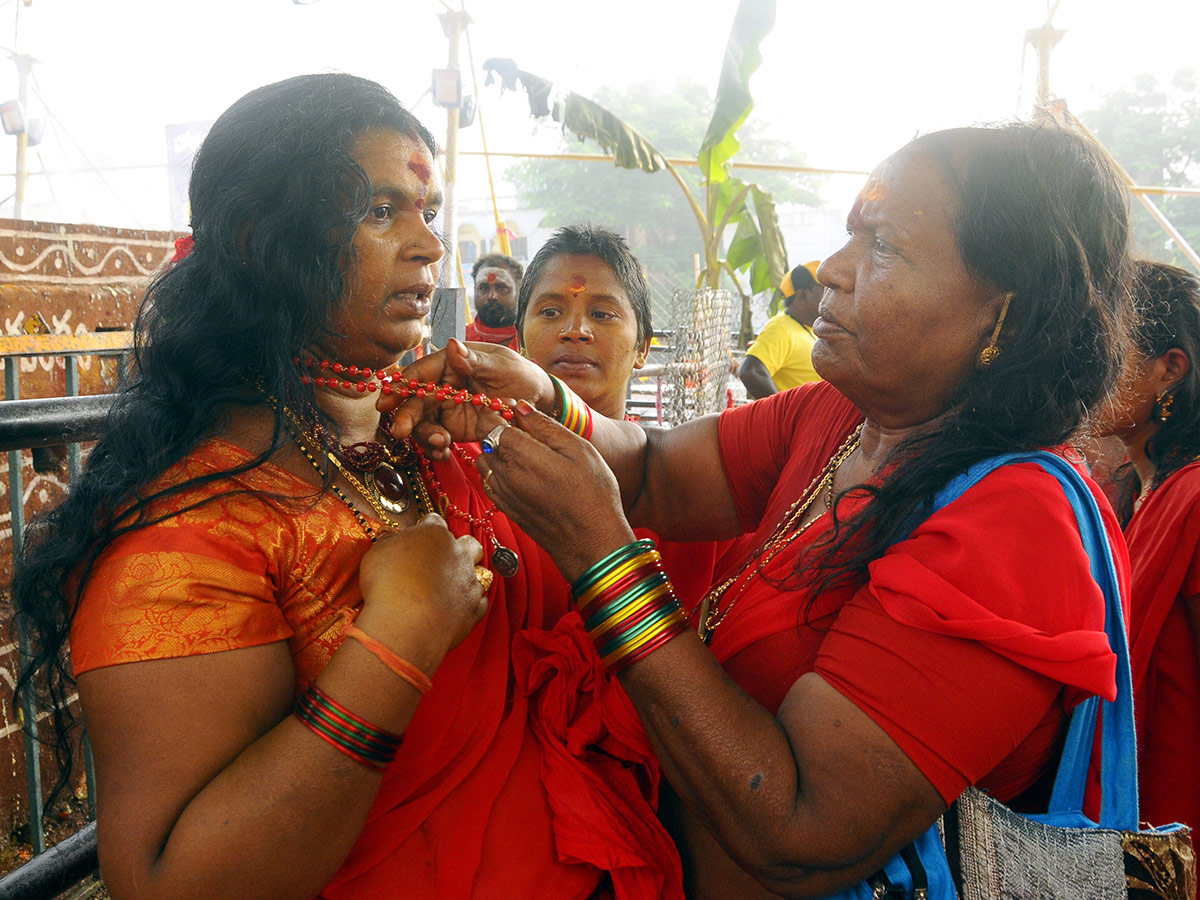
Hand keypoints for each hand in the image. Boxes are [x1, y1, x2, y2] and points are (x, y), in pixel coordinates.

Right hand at [357, 513, 487, 654]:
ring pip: (480, 572)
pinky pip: (479, 602)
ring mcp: (469, 581)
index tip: (417, 537)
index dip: (425, 527)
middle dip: (458, 548)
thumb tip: (391, 538)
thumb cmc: (385, 586)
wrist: (403, 625)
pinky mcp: (474, 608)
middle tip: (439, 561)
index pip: (434, 521)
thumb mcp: (377, 554)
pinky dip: (469, 604)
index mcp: (434, 534)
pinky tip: (454, 608)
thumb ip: (389, 542)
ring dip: (467, 576)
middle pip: (468, 543)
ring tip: (450, 586)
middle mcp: (458, 554)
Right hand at [381, 340, 555, 457]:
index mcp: (452, 362)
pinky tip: (443, 454)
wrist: (538, 401)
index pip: (421, 372)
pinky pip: (436, 438)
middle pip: (416, 400)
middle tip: (402, 432)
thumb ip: (475, 361)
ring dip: (426, 435)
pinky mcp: (454, 427)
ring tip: (442, 444)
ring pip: (422, 422)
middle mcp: (444, 384)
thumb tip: (452, 346)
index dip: (402, 385)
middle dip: (406, 417)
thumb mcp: (502, 366)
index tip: (386, 400)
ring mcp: (447, 407)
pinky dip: (436, 448)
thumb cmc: (521, 375)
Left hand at [478, 401, 635, 581]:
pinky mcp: (507, 508)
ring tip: (523, 448)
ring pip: (484, 462)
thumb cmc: (592, 493)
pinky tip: (521, 470)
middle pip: (483, 441)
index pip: (487, 423)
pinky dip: (498, 470)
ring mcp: (503, 494)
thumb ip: (544, 425)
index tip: (510, 408)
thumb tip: (521, 407)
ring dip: (495, 450)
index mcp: (521, 454)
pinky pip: (490, 481)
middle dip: (494, 428)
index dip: (495, 411)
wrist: (591, 541)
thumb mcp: (577, 448)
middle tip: (519, 425)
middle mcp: (505, 474)